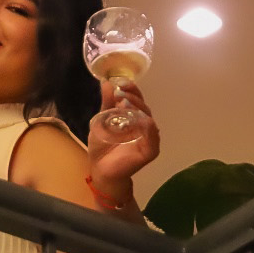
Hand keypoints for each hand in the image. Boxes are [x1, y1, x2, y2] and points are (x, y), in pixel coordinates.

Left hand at [86, 81, 159, 199]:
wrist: (100, 170)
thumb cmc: (102, 148)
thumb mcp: (101, 121)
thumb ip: (106, 104)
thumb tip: (106, 82)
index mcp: (134, 118)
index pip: (137, 100)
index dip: (131, 89)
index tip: (120, 82)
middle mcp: (144, 126)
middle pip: (144, 107)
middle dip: (134, 96)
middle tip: (121, 90)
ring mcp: (149, 138)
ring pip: (148, 118)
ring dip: (138, 108)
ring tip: (125, 102)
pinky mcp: (150, 151)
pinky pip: (152, 136)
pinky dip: (147, 125)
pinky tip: (139, 118)